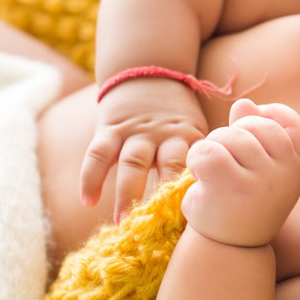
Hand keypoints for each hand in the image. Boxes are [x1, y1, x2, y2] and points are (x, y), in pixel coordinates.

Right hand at [79, 76, 208, 222]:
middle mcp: (164, 134)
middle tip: (162, 225)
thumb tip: (211, 201)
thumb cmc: (174, 116)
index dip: (197, 190)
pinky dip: (91, 178)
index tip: (197, 218)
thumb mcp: (193, 129)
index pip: (196, 164)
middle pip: (168, 164)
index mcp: (189, 136)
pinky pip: (98, 154)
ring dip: (127, 193)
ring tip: (124, 221)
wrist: (145, 74)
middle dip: (165, 195)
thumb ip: (199, 158)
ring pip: (132, 163)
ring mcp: (135, 131)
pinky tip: (88, 201)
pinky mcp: (109, 129)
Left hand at [180, 98, 299, 247]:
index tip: (251, 132)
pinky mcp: (232, 187)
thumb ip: (253, 134)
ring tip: (211, 173)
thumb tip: (244, 103)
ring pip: (228, 136)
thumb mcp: (256, 169)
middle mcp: (285, 174)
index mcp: (296, 169)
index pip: (294, 127)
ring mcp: (262, 181)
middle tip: (223, 162)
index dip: (272, 119)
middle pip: (254, 124)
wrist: (227, 250)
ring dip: (211, 148)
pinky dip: (195, 159)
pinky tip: (198, 177)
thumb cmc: (240, 204)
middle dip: (231, 135)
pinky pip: (208, 150)